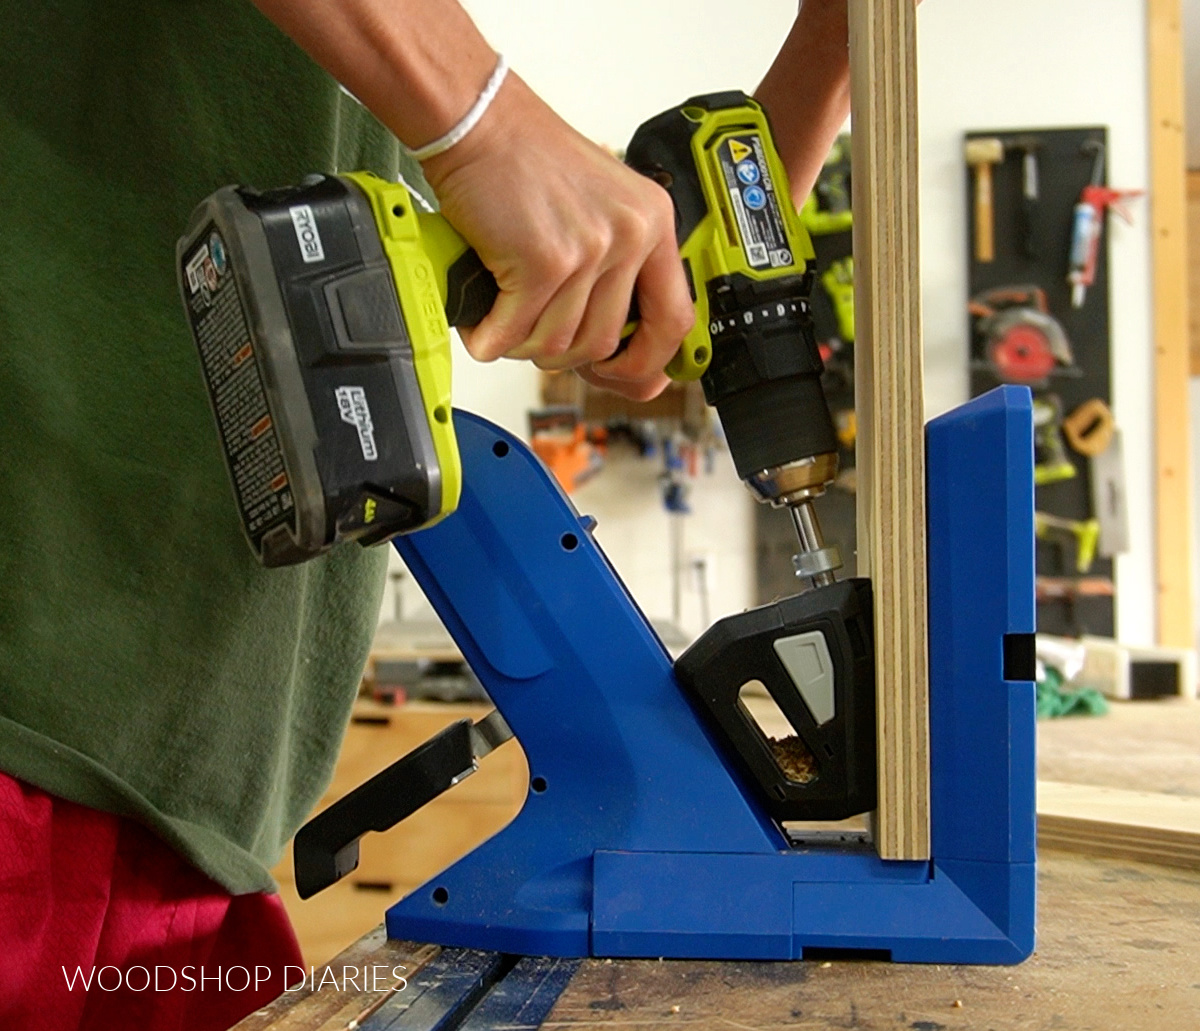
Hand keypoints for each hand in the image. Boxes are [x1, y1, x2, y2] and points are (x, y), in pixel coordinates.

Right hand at [422, 74, 694, 400]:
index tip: (622, 373)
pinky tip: (481, 323)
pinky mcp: (544, 260)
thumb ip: (617, 274)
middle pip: (605, 343)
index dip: (647, 362)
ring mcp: (590, 249)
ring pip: (559, 344)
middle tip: (535, 338)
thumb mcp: (598, 210)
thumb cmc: (527, 162)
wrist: (480, 121)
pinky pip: (517, 332)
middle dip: (562, 355)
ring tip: (503, 320)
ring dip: (522, 344)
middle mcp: (632, 235)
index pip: (675, 320)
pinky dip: (491, 338)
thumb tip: (632, 361)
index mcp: (654, 224)